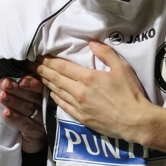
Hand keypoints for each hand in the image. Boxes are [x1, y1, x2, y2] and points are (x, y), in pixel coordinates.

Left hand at [0, 74, 46, 152]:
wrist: (32, 139)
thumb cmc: (27, 114)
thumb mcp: (27, 99)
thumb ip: (21, 89)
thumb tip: (6, 78)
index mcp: (44, 95)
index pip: (40, 86)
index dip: (32, 82)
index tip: (21, 79)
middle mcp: (45, 106)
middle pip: (33, 96)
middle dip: (17, 89)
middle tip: (5, 84)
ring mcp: (42, 120)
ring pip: (28, 108)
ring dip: (14, 102)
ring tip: (2, 96)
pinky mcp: (36, 133)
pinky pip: (26, 124)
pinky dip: (15, 118)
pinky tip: (6, 113)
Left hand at [32, 41, 151, 140]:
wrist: (135, 122)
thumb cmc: (130, 94)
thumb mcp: (122, 68)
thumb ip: (106, 53)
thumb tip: (91, 43)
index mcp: (87, 77)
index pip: (61, 67)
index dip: (48, 61)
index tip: (38, 56)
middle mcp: (79, 91)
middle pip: (55, 78)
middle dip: (41, 70)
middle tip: (30, 64)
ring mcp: (78, 106)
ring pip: (56, 91)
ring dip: (45, 82)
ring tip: (37, 76)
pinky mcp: (81, 118)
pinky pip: (62, 105)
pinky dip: (54, 97)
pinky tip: (51, 93)